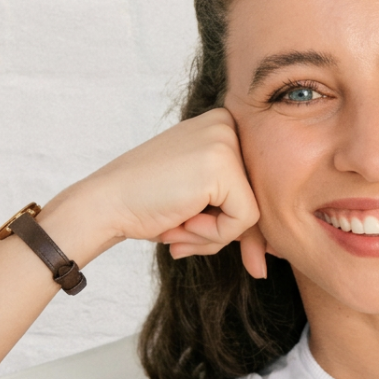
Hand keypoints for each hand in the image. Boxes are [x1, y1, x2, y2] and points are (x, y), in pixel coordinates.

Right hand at [59, 108, 267, 277]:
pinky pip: (244, 219)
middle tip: (184, 238)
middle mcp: (229, 124)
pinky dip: (215, 234)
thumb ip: (240, 219)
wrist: (103, 206)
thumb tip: (275, 254)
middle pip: (260, 197)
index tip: (216, 240)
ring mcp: (226, 139)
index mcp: (226, 126)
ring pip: (255, 212)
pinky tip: (182, 221)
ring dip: (217, 236)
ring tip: (179, 228)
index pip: (257, 184)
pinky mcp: (222, 164)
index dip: (239, 223)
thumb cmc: (150, 206)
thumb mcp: (204, 205)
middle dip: (228, 233)